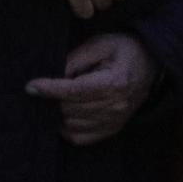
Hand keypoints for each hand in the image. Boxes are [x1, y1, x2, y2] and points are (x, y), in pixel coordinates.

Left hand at [26, 34, 158, 144]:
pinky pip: (79, 138)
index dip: (49, 89)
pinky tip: (68, 112)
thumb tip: (53, 74)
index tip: (30, 86)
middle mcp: (115, 106)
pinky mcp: (112, 130)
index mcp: (114, 82)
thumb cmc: (124, 50)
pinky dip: (67, 127)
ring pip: (71, 124)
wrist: (152, 65)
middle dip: (53, 98)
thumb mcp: (102, 44)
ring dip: (60, 112)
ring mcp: (114, 121)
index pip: (73, 90)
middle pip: (69, 108)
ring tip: (60, 97)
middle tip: (47, 86)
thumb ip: (77, 58)